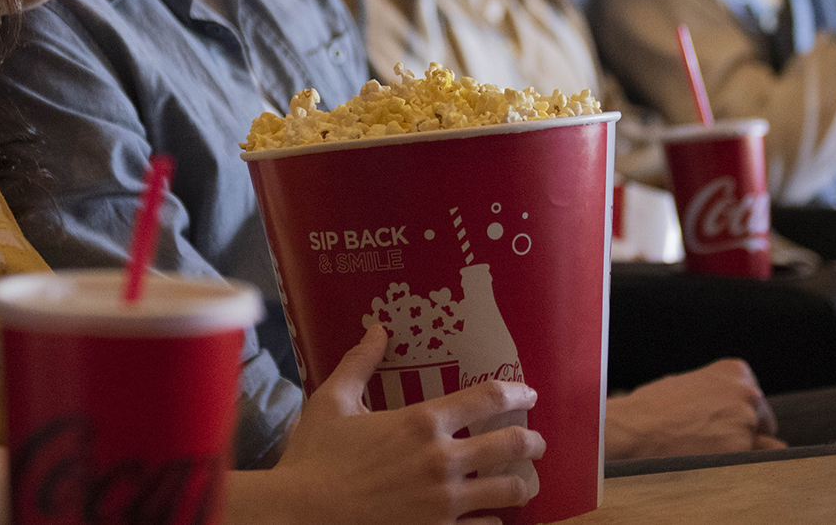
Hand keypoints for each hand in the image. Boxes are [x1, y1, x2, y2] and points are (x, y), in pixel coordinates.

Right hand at [258, 326, 544, 523]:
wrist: (298, 515)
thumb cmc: (314, 459)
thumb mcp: (333, 401)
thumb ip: (359, 363)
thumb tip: (377, 330)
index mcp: (422, 422)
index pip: (488, 397)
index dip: (517, 393)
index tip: (529, 395)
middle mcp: (442, 460)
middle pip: (511, 445)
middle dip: (532, 442)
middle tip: (537, 443)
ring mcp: (443, 502)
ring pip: (507, 491)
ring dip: (521, 484)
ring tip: (523, 482)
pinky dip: (493, 522)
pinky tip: (493, 519)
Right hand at [605, 359, 784, 459]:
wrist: (633, 428)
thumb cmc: (656, 407)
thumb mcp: (693, 389)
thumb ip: (729, 404)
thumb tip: (778, 443)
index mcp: (736, 371)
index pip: (756, 402)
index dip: (736, 417)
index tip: (714, 420)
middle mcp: (747, 392)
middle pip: (762, 424)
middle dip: (742, 433)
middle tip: (704, 435)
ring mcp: (745, 420)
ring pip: (757, 447)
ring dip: (736, 451)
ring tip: (700, 445)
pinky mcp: (740, 448)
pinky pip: (748, 464)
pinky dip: (730, 465)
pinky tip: (704, 457)